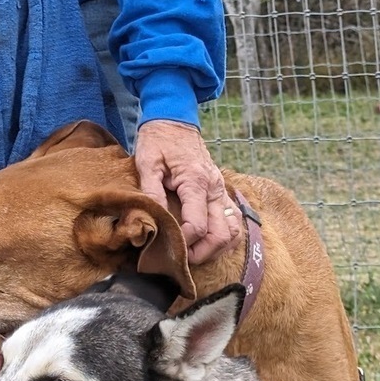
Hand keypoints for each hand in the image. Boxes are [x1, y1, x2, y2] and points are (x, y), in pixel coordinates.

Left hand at [134, 119, 241, 264]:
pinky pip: (232, 221)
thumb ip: (151, 192)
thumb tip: (156, 220)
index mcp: (196, 182)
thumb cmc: (158, 140)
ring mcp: (221, 191)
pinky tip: (206, 244)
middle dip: (201, 253)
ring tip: (193, 255)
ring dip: (216, 248)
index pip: (197, 226)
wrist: (174, 120)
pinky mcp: (221, 192)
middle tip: (180, 260)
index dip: (183, 243)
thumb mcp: (147, 162)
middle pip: (220, 234)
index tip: (166, 248)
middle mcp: (215, 189)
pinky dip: (223, 237)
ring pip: (232, 231)